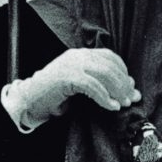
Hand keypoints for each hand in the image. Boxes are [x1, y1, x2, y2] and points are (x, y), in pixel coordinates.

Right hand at [9, 49, 140, 127]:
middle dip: (123, 84)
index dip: (123, 72)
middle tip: (130, 99)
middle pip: (110, 66)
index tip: (131, 88)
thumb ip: (101, 84)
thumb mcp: (81, 85)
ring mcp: (71, 64)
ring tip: (122, 104)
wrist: (30, 100)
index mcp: (81, 54)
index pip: (110, 57)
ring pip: (104, 74)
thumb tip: (130, 89)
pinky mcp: (66, 77)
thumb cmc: (56, 95)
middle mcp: (78, 55)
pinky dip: (105, 97)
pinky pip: (92, 86)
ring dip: (117, 91)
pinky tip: (111, 107)